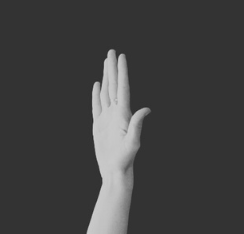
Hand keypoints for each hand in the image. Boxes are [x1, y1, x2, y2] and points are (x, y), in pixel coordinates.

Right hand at [91, 50, 150, 178]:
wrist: (115, 171)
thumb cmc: (125, 159)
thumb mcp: (133, 142)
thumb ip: (137, 125)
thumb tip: (147, 109)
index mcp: (124, 114)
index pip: (123, 87)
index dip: (122, 72)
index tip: (121, 57)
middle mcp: (116, 113)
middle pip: (114, 85)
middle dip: (112, 68)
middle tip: (111, 52)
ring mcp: (107, 118)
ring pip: (105, 92)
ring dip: (106, 77)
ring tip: (105, 63)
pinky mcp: (99, 125)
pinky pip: (96, 105)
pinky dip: (96, 94)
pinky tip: (97, 84)